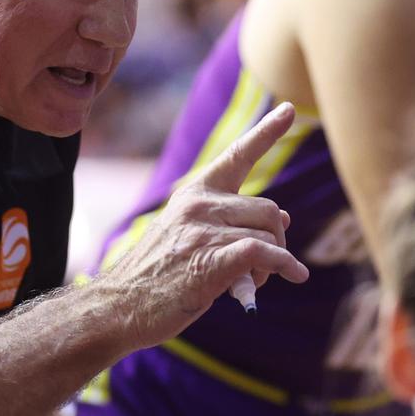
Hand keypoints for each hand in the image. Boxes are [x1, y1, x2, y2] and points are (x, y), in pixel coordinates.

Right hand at [94, 102, 308, 349]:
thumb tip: (287, 219)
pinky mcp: (211, 259)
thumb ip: (232, 223)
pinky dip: (285, 267)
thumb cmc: (157, 276)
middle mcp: (199, 204)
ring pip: (270, 236)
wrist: (120, 306)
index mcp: (193, 194)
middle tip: (262, 269)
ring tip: (251, 283)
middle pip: (268, 210)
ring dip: (272, 265)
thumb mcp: (189, 237)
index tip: (290, 109)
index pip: (237, 156)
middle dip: (275, 241)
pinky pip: (266, 253)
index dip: (267, 133)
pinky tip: (295, 276)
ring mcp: (204, 230)